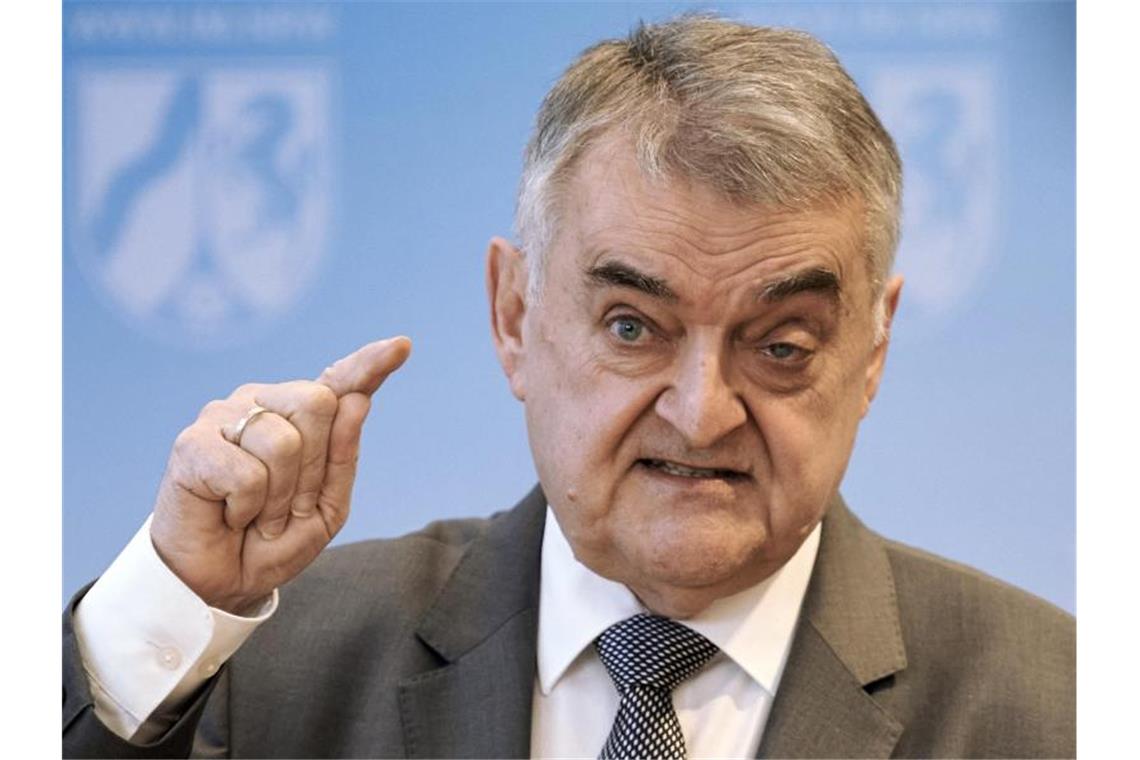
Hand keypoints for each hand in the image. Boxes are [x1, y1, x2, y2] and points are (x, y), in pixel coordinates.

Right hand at [149, 337, 411, 613]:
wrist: (221, 582)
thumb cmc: (272, 540)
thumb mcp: (327, 507)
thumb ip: (344, 456)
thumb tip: (357, 401)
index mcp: (298, 415)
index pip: (340, 381)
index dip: (369, 363)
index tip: (402, 346)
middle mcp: (261, 403)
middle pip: (318, 403)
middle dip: (314, 470)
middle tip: (287, 508)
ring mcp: (224, 417)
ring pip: (282, 442)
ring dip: (279, 499)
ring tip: (258, 516)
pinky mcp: (192, 443)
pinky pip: (246, 474)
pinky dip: (247, 509)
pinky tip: (230, 514)